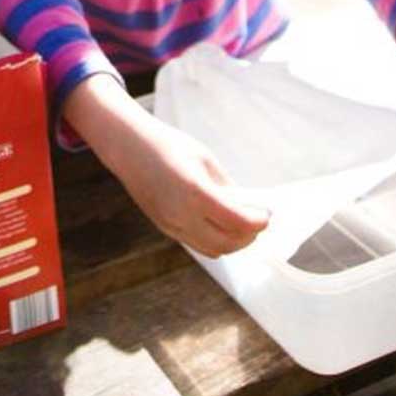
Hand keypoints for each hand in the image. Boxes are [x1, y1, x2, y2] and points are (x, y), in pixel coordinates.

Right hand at [105, 113, 270, 256]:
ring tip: (240, 225)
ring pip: (213, 250)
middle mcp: (183, 214)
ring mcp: (172, 225)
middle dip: (249, 236)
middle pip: (228, 243)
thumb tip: (247, 207)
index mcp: (195, 192)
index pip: (238, 221)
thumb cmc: (168, 145)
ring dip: (233, 242)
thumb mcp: (205, 160)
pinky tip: (219, 224)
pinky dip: (215, 241)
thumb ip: (227, 188)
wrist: (128, 147)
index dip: (258, 221)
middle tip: (258, 221)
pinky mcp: (165, 228)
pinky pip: (198, 244)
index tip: (267, 213)